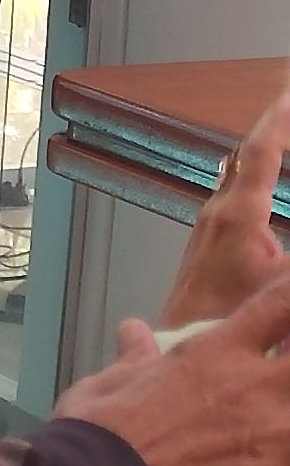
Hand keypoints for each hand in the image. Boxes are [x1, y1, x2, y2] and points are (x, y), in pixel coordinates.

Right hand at [54, 272, 289, 465]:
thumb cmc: (98, 433)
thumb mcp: (108, 384)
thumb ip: (135, 359)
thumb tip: (133, 331)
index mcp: (217, 355)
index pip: (281, 305)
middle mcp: (256, 387)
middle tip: (279, 384)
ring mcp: (277, 438)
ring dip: (289, 429)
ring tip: (271, 441)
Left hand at [163, 91, 289, 326]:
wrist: (186, 346)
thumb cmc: (232, 319)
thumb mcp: (282, 281)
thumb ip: (288, 254)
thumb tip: (281, 241)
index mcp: (236, 213)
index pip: (261, 151)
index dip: (279, 119)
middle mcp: (217, 211)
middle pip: (246, 155)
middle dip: (273, 129)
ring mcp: (208, 226)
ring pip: (236, 174)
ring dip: (261, 152)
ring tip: (283, 131)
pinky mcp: (207, 243)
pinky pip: (234, 194)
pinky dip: (253, 176)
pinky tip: (261, 181)